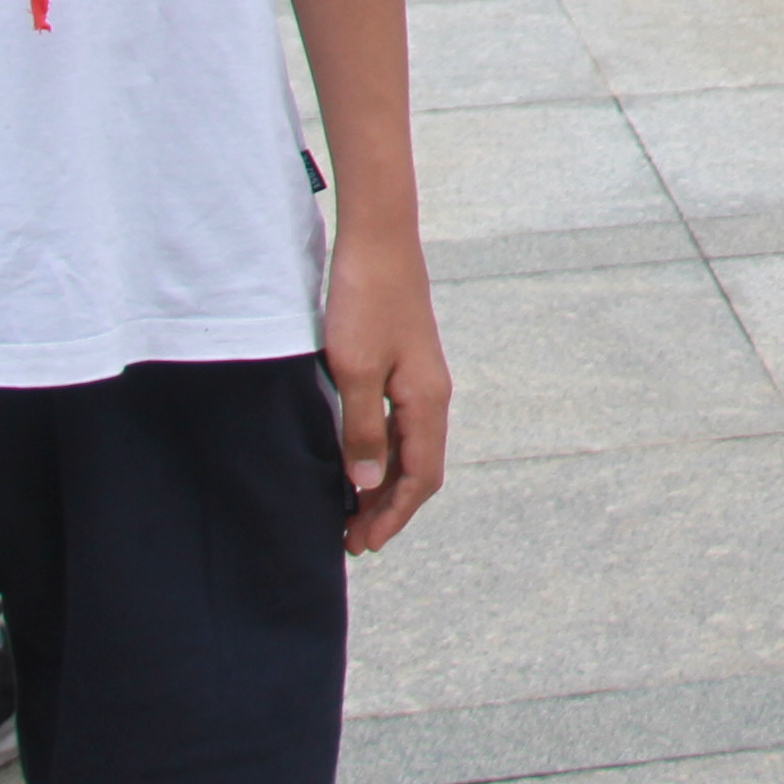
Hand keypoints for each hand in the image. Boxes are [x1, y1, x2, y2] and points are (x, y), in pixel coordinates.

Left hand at [321, 239, 450, 553]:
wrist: (377, 239)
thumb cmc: (365, 301)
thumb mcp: (354, 372)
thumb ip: (361, 430)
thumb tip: (367, 483)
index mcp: (426, 400)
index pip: (421, 477)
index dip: (394, 515)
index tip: (364, 544)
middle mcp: (432, 394)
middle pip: (420, 468)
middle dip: (390, 508)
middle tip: (353, 539)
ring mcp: (420, 378)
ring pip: (409, 447)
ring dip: (384, 483)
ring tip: (351, 510)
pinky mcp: (405, 363)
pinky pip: (399, 424)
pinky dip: (381, 452)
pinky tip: (356, 458)